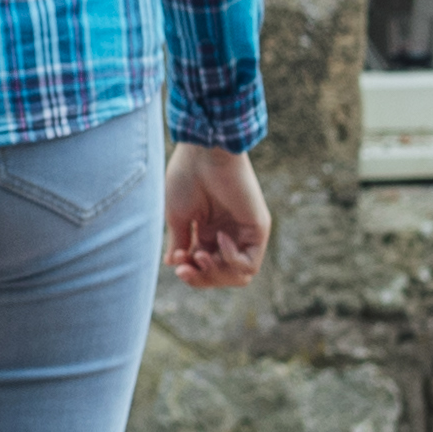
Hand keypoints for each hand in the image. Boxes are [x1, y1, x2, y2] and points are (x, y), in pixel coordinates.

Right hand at [162, 142, 271, 289]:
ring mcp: (244, 232)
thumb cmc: (187, 177)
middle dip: (201, 278)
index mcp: (208, 232)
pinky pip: (249, 263)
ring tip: (202, 256)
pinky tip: (219, 240)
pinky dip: (231, 259)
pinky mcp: (258, 228)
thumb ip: (180, 243)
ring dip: (216, 274)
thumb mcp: (177, 217)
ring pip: (239, 276)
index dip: (190, 273)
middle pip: (221, 276)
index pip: (204, 268)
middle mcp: (227, 234)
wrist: (204, 153)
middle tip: (186, 269)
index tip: (177, 262)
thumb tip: (174, 264)